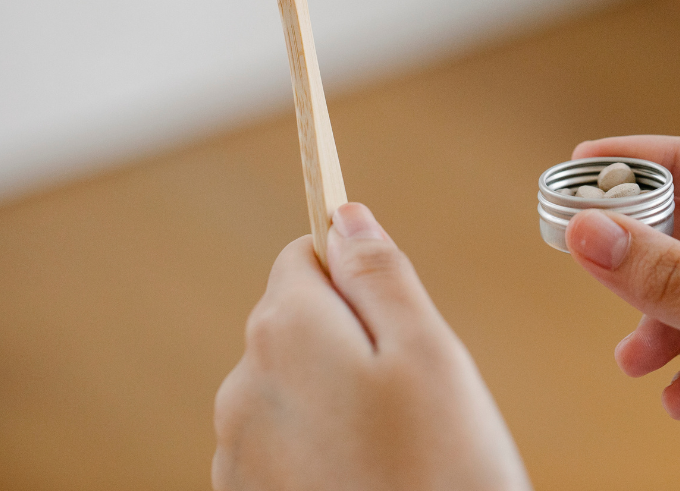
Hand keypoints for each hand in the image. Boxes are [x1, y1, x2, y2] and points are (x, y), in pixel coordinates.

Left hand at [212, 203, 530, 490]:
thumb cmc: (443, 473)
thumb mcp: (428, 351)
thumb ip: (378, 272)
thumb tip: (344, 215)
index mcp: (286, 331)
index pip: (304, 255)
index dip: (354, 271)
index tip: (393, 310)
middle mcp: (243, 385)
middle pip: (296, 319)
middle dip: (351, 337)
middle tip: (411, 391)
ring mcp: (237, 450)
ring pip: (293, 383)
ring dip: (338, 396)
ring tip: (396, 446)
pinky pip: (285, 441)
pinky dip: (321, 447)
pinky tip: (367, 480)